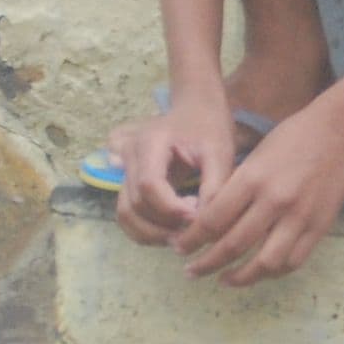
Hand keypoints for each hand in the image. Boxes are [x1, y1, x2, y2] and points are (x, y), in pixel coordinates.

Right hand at [110, 91, 238, 245]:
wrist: (195, 110)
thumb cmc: (209, 128)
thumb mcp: (220, 153)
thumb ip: (215, 186)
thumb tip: (203, 222)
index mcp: (150, 142)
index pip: (148, 185)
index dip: (170, 208)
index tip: (197, 216)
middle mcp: (128, 156)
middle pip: (135, 204)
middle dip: (164, 224)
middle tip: (195, 224)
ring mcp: (123, 171)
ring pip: (125, 214)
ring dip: (153, 233)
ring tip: (184, 231)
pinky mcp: (127, 183)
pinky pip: (127, 215)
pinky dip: (146, 231)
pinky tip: (173, 228)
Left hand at [171, 98, 343, 287]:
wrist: (341, 131)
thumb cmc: (293, 137)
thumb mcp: (254, 156)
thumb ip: (235, 190)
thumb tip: (210, 223)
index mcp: (253, 179)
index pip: (212, 221)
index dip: (190, 240)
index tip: (179, 247)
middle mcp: (275, 201)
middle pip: (232, 246)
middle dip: (206, 263)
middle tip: (191, 271)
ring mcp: (301, 217)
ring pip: (264, 263)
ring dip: (240, 277)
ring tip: (224, 279)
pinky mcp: (320, 227)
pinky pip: (293, 261)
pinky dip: (272, 272)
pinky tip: (259, 272)